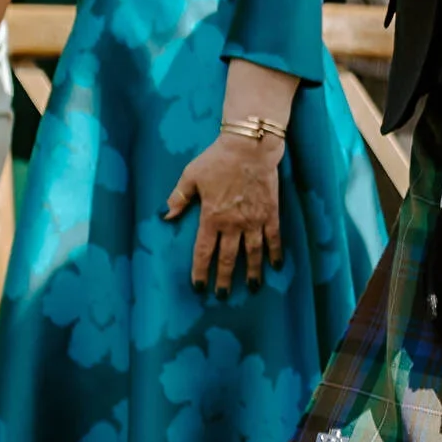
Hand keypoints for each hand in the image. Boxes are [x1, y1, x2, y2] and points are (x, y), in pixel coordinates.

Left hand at [164, 130, 286, 295]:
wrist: (250, 146)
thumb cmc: (218, 159)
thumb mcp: (191, 175)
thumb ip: (178, 197)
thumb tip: (164, 216)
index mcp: (212, 217)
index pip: (204, 251)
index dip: (201, 271)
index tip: (198, 286)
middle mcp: (233, 224)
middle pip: (228, 258)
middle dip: (225, 279)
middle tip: (223, 296)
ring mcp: (254, 220)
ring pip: (253, 253)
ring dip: (252, 272)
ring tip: (253, 288)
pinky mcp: (270, 213)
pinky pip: (274, 237)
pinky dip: (275, 252)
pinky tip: (276, 266)